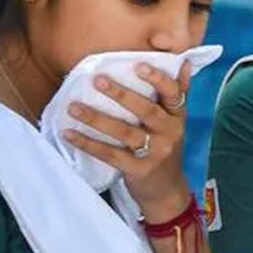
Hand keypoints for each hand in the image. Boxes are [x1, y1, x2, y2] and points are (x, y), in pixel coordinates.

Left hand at [64, 61, 192, 220]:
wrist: (168, 191)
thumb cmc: (166, 149)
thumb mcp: (176, 122)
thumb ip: (177, 94)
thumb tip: (183, 62)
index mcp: (178, 117)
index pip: (173, 94)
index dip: (158, 79)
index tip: (138, 65)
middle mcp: (170, 133)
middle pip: (147, 110)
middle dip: (121, 94)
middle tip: (97, 79)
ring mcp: (155, 153)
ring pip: (124, 132)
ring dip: (96, 118)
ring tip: (73, 106)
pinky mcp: (138, 170)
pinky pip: (110, 154)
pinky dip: (88, 144)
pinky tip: (69, 133)